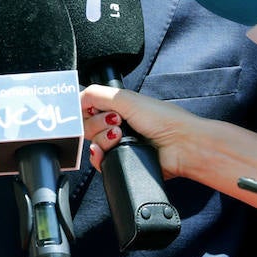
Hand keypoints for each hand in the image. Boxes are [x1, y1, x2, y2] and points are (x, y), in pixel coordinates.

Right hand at [80, 85, 203, 178]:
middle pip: (87, 126)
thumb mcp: (126, 98)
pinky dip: (101, 155)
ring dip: (103, 138)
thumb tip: (75, 98)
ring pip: (92, 144)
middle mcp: (118, 125)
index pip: (89, 107)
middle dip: (98, 123)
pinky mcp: (121, 162)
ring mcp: (119, 144)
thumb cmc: (163, 120)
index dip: (87, 109)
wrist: (180, 146)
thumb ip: (96, 94)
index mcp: (120, 107)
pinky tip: (113, 148)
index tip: (92, 109)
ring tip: (121, 135)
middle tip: (116, 121)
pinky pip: (99, 162)